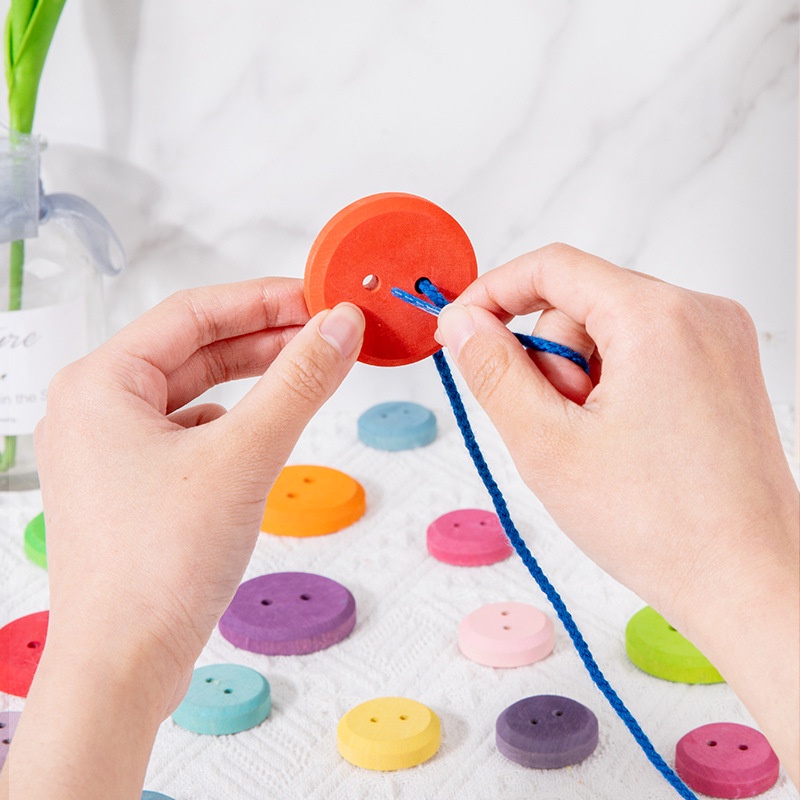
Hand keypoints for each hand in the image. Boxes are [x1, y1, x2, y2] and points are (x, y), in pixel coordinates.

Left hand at [2, 278, 364, 799]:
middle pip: (193, 349)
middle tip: (325, 333)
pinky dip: (234, 422)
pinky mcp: (132, 485)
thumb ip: (298, 384)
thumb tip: (338, 328)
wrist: (122, 667)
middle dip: (263, 339)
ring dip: (252, 379)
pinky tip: (268, 430)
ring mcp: (111, 450)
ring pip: (193, 392)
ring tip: (308, 371)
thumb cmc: (156, 567)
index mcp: (99, 383)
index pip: (192, 313)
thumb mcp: (243, 456)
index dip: (263, 299)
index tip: (317, 298)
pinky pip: (190, 432)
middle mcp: (95, 409)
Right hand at [435, 244, 798, 783]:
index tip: (460, 331)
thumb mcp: (546, 444)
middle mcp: (699, 314)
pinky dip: (613, 387)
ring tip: (596, 446)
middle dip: (549, 360)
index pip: (552, 267)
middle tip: (555, 429)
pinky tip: (621, 443)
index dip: (492, 293)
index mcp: (657, 317)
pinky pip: (643, 353)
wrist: (748, 582)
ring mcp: (719, 341)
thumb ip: (493, 371)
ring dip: (581, 381)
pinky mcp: (723, 369)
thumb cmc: (661, 525)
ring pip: (610, 331)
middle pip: (581, 303)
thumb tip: (462, 322)